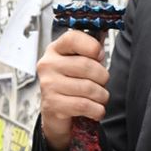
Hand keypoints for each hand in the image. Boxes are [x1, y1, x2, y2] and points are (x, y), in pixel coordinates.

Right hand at [37, 30, 109, 150]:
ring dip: (101, 96)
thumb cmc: (73, 83)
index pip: (73, 38)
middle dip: (103, 78)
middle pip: (87, 65)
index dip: (92, 46)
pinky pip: (84, 105)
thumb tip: (102, 41)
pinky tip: (94, 109)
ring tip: (97, 97)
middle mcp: (48, 64)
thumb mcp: (81, 62)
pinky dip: (97, 110)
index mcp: (56, 49)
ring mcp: (48, 84)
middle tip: (100, 83)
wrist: (58, 111)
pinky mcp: (51, 104)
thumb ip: (91, 51)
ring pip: (89, 88)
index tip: (99, 55)